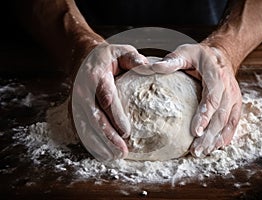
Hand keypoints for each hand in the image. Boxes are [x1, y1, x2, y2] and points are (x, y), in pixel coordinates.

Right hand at [71, 43, 147, 161]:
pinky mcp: (75, 110)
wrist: (82, 58)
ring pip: (86, 126)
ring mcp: (76, 102)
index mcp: (96, 76)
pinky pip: (81, 129)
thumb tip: (150, 67)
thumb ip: (134, 58)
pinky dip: (91, 142)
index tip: (126, 132)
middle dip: (108, 136)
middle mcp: (83, 90)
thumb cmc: (106, 57)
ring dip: (99, 143)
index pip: (106, 97)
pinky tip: (102, 153)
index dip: (115, 115)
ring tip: (114, 157)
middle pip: (94, 117)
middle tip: (122, 151)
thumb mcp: (121, 51)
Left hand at [150, 43, 241, 156]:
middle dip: (209, 134)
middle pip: (221, 114)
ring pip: (229, 121)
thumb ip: (172, 61)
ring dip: (217, 139)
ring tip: (203, 152)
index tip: (195, 131)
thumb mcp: (185, 52)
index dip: (205, 114)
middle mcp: (228, 87)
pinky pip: (234, 122)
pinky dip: (226, 136)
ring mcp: (234, 96)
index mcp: (216, 74)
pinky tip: (216, 147)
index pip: (213, 97)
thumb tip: (153, 68)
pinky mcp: (236, 103)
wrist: (220, 55)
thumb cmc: (199, 56)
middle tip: (196, 150)